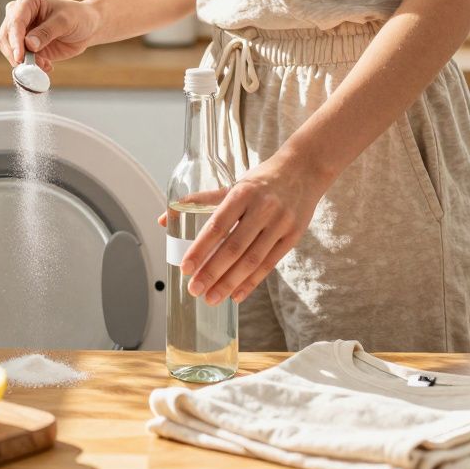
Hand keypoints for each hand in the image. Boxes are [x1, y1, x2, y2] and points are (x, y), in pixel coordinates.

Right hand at [0, 0, 100, 69]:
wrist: (87, 27)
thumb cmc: (77, 17)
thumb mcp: (65, 22)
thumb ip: (47, 32)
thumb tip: (29, 45)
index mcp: (26, 2)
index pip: (15, 22)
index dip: (15, 41)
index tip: (20, 57)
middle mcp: (18, 15)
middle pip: (5, 37)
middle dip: (15, 53)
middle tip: (31, 66)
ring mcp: (20, 32)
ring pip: (9, 50)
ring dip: (23, 62)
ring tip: (45, 65)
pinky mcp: (25, 46)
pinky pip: (20, 60)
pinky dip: (30, 66)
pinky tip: (47, 66)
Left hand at [182, 152, 330, 305]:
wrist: (303, 170)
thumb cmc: (261, 181)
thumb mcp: (233, 185)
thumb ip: (200, 202)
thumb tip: (165, 218)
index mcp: (242, 193)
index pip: (217, 226)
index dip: (200, 249)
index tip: (186, 268)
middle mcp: (262, 208)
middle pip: (234, 248)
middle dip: (212, 272)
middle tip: (194, 290)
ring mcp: (280, 223)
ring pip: (251, 260)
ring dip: (229, 283)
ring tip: (211, 298)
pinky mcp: (293, 236)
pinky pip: (269, 264)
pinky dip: (251, 282)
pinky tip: (236, 295)